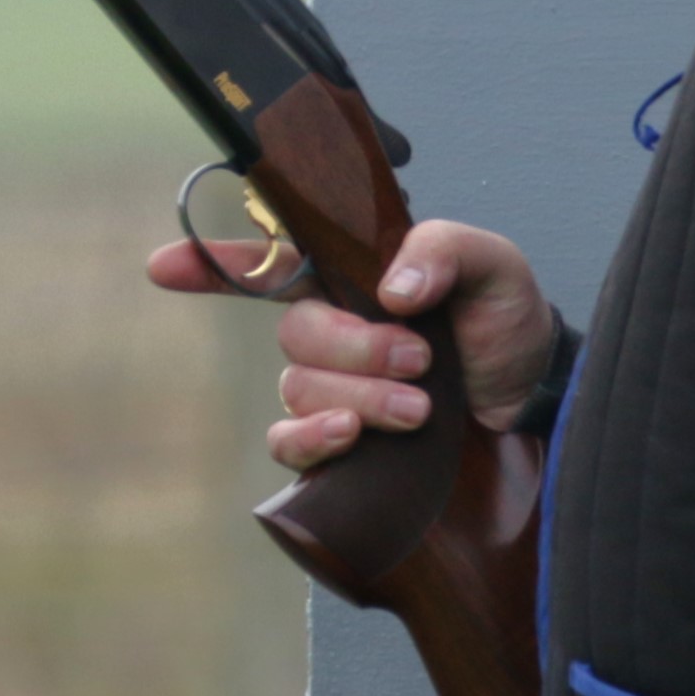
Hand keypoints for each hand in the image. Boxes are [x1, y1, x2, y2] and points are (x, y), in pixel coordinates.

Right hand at [145, 216, 563, 470]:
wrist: (533, 396)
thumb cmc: (504, 322)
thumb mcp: (493, 266)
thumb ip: (445, 251)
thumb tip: (393, 290)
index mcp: (352, 277)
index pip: (269, 263)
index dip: (211, 265)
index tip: (161, 267)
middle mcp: (332, 333)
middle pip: (296, 334)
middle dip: (357, 350)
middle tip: (420, 361)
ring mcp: (331, 391)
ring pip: (301, 389)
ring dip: (359, 399)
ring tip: (420, 408)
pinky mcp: (341, 444)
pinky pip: (292, 443)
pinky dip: (314, 440)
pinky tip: (350, 439)